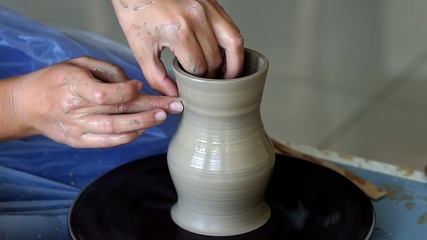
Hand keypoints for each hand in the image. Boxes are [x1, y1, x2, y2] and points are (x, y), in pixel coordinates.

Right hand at [1, 56, 182, 147]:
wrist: (29, 105)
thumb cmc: (58, 79)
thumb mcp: (78, 63)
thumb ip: (107, 71)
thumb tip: (135, 86)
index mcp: (72, 86)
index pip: (104, 94)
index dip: (127, 91)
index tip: (140, 86)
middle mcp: (75, 111)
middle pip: (118, 111)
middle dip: (151, 108)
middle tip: (175, 105)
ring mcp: (78, 129)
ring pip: (116, 130)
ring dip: (144, 124)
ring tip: (164, 116)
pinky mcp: (80, 142)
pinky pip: (108, 143)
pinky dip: (129, 137)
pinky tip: (145, 130)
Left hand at [112, 0, 243, 95]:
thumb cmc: (136, 9)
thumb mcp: (140, 47)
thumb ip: (156, 76)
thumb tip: (173, 94)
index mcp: (179, 30)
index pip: (198, 68)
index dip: (196, 82)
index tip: (191, 87)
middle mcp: (198, 18)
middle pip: (215, 60)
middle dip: (211, 77)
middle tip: (204, 84)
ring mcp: (208, 9)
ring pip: (234, 43)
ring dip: (234, 64)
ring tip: (228, 76)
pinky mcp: (213, 3)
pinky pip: (232, 28)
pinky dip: (233, 45)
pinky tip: (226, 56)